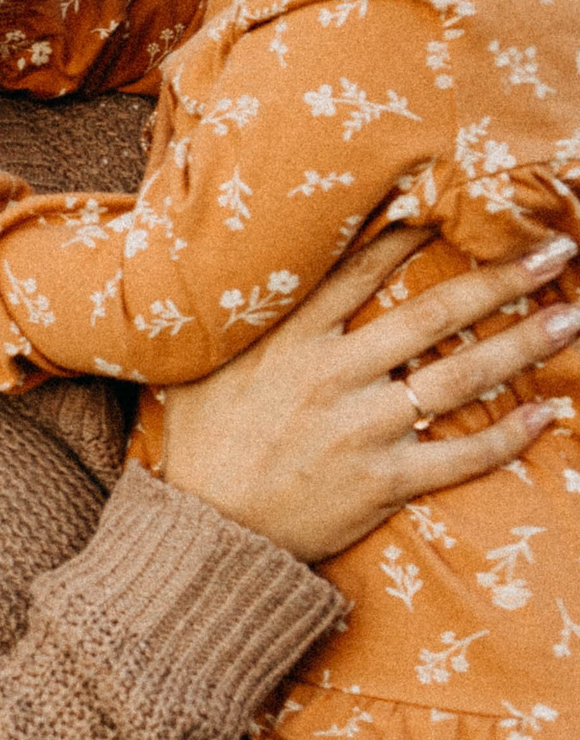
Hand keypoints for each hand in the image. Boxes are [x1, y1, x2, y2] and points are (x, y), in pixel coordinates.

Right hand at [162, 229, 579, 562]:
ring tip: (570, 319)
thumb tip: (235, 279)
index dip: (415, 234)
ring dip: (523, 345)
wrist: (201, 530)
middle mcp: (330, 376)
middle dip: (501, 279)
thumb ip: (231, 326)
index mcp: (287, 341)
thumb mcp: (196, 368)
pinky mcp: (381, 480)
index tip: (459, 210)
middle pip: (433, 315)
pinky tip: (547, 415)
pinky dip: (509, 436)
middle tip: (554, 253)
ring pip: (460, 378)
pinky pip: (460, 456)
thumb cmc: (198, 446)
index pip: (361, 270)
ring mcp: (360, 429)